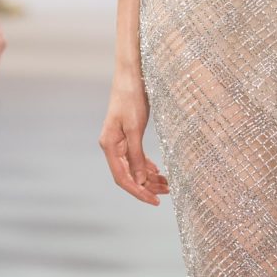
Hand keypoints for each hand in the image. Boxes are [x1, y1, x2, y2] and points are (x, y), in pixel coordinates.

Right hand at [99, 70, 169, 205]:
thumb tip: (139, 181)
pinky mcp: (127, 135)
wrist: (131, 74)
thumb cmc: (131, 97)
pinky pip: (136, 157)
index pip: (122, 178)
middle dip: (146, 186)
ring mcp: (118, 141)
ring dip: (148, 177)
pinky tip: (158, 171)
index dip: (138, 192)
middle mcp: (111, 146)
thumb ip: (136, 155)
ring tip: (167, 184)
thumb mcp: (135, 128)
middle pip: (128, 175)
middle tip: (167, 193)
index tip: (154, 202)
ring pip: (133, 167)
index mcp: (109, 146)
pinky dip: (147, 166)